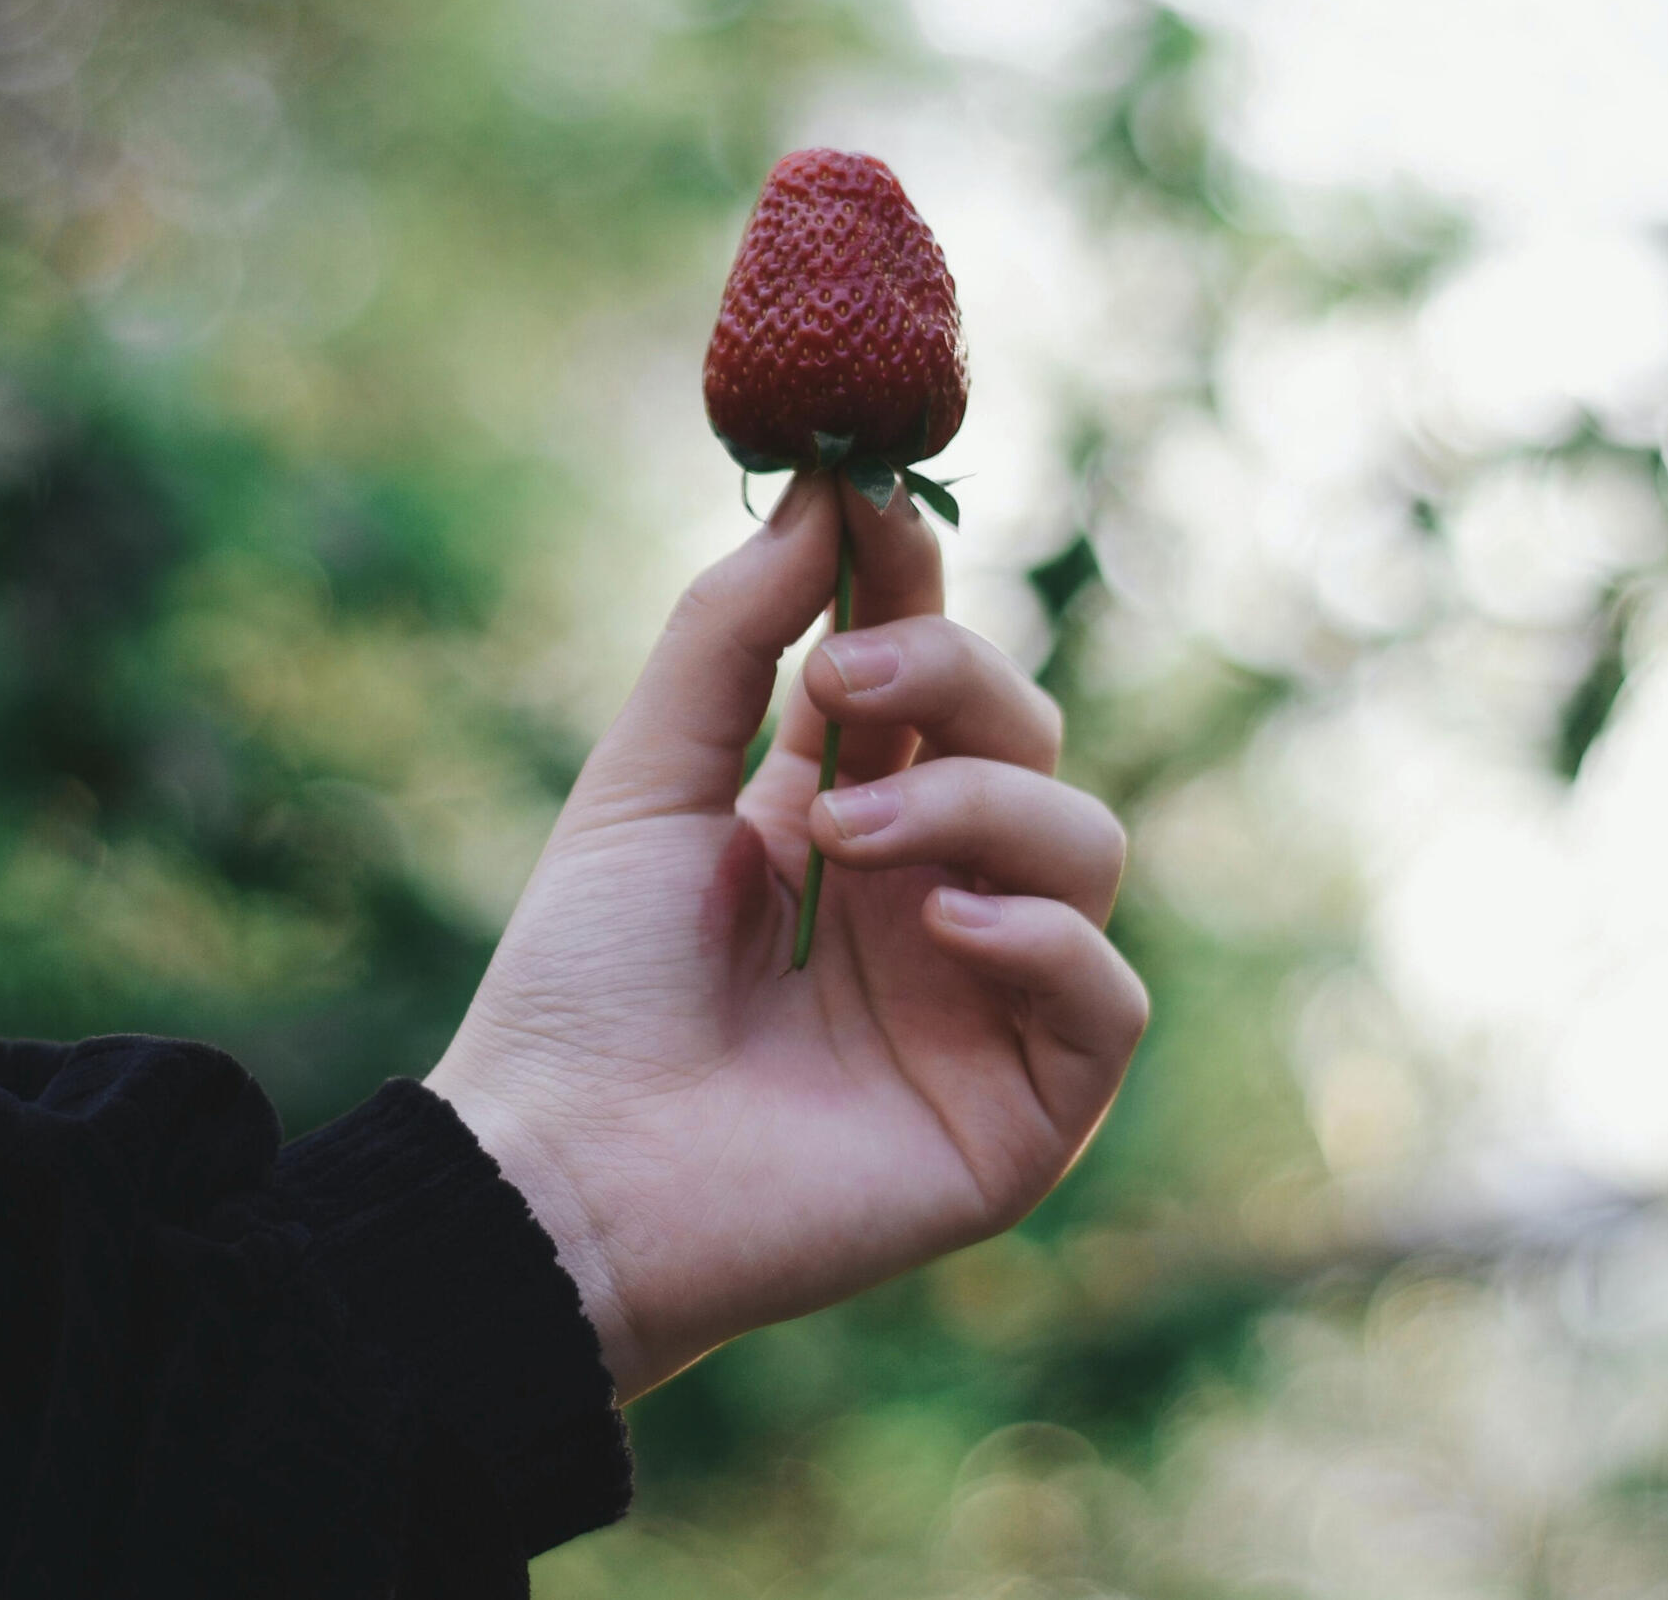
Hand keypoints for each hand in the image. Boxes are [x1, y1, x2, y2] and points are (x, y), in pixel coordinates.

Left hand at [427, 474, 1143, 1402]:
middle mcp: (933, 895)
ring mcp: (983, 1000)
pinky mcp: (1020, 1110)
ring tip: (841, 840)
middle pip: (1027, 737)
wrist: (560, 1175)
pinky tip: (941, 925)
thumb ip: (728, 638)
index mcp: (849, 817)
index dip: (920, 588)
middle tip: (838, 682)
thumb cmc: (586, 985)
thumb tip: (816, 492)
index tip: (874, 507)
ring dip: (975, 806)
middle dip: (952, 678)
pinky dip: (1046, 938)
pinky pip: (1107, 995)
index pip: (934, 679)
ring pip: (1086, 845)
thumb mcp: (645, 781)